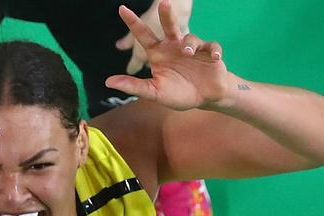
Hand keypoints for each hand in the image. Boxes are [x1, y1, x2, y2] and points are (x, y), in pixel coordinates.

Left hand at [107, 1, 228, 110]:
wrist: (204, 98)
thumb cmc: (178, 94)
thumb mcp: (153, 92)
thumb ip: (133, 86)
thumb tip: (108, 82)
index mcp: (158, 54)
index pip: (143, 35)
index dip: (133, 22)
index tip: (121, 8)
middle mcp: (173, 47)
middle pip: (168, 26)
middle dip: (166, 14)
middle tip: (164, 3)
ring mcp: (192, 48)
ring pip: (190, 37)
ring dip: (189, 43)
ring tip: (188, 53)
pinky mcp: (210, 52)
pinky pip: (211, 46)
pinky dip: (213, 51)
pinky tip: (214, 57)